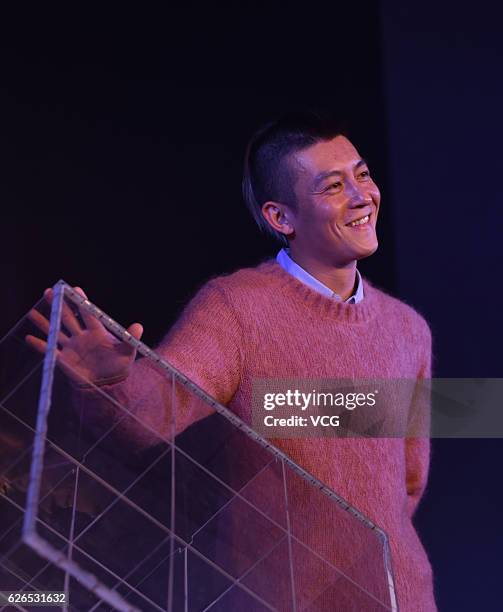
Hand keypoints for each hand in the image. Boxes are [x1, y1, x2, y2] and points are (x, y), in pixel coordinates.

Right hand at [25, 287, 142, 385]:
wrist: (108, 383)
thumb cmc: (118, 364)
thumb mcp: (127, 352)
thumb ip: (130, 339)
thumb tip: (139, 326)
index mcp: (96, 332)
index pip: (87, 314)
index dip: (81, 302)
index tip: (73, 289)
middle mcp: (82, 337)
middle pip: (68, 318)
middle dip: (59, 306)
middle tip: (49, 292)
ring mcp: (72, 347)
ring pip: (56, 332)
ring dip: (45, 323)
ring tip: (33, 312)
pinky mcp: (64, 360)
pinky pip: (50, 351)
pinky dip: (40, 345)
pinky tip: (29, 338)